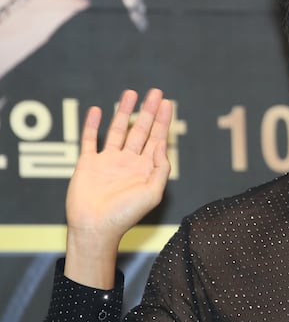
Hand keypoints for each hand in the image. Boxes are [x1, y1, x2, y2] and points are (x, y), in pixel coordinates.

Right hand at [64, 88, 171, 286]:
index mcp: (145, 168)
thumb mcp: (152, 193)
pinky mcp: (88, 164)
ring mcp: (108, 161)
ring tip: (131, 93)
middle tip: (155, 92)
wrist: (95, 228)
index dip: (162, 121)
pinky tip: (97, 110)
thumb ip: (161, 168)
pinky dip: (92, 125)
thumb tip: (163, 143)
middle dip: (148, 111)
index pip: (157, 138)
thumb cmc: (126, 215)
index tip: (167, 103)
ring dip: (124, 112)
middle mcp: (128, 161)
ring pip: (118, 130)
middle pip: (141, 130)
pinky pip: (90, 140)